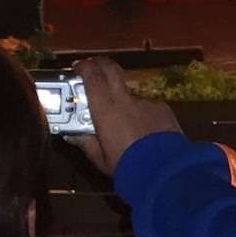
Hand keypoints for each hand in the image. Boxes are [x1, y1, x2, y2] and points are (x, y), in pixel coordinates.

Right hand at [69, 56, 178, 177]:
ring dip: (122, 98)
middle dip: (100, 64)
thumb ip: (86, 143)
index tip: (78, 67)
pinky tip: (144, 132)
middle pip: (111, 69)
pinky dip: (141, 114)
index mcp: (106, 109)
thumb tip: (72, 135)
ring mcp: (146, 102)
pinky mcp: (162, 108)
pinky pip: (147, 106)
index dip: (84, 67)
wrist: (164, 172)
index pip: (92, 76)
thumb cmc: (126, 166)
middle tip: (92, 69)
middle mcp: (125, 99)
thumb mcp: (101, 159)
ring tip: (123, 121)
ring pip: (129, 92)